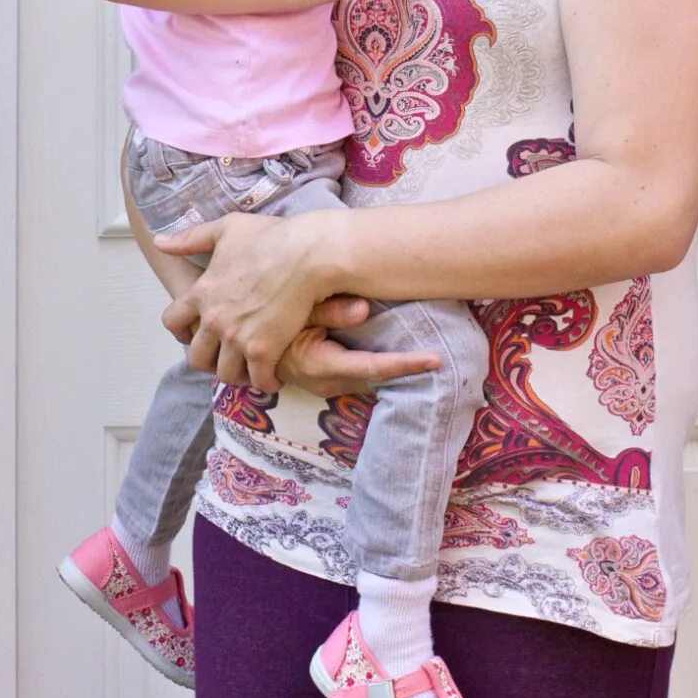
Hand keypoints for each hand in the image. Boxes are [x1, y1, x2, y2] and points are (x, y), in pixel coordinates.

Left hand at [161, 209, 340, 391]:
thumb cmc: (271, 238)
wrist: (307, 255)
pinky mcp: (263, 351)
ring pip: (225, 374)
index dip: (181, 332)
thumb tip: (160, 242)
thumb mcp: (226, 229)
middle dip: (208, 360)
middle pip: (196, 357)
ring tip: (250, 369)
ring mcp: (237, 338)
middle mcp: (214, 320)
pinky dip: (265, 382)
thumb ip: (191, 238)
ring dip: (237, 374)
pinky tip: (274, 375)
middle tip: (225, 357)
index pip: (172, 322)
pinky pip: (257, 381)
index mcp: (202, 293)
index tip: (195, 334)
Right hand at [277, 297, 442, 396]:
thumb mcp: (296, 310)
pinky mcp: (332, 383)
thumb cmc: (272, 320)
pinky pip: (364, 378)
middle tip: (447, 355)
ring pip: (373, 382)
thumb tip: (365, 309)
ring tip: (432, 356)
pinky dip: (384, 370)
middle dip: (410, 369)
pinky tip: (405, 355)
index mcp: (320, 365)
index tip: (435, 359)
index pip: (372, 368)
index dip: (406, 364)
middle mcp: (328, 383)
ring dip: (399, 369)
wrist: (250, 343)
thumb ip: (329, 311)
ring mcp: (329, 387)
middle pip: (379, 379)